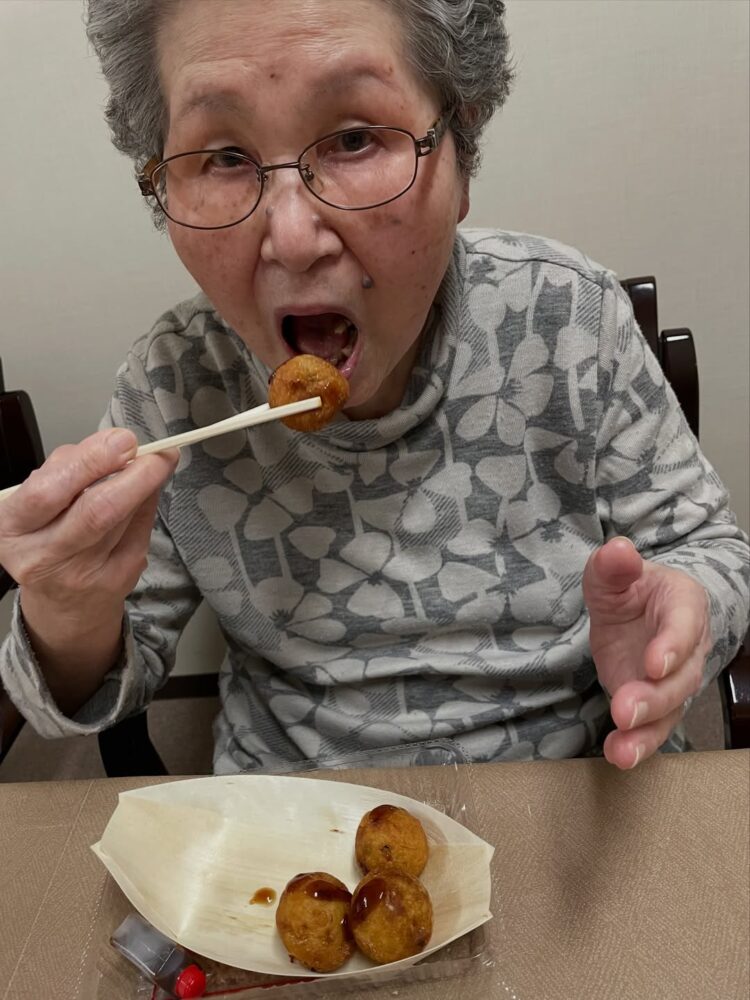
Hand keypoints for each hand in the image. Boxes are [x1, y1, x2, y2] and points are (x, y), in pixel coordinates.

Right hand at [0, 427, 176, 627]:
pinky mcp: (115, 581)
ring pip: (122, 520)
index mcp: (14, 527)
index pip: (49, 491)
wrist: (62, 603)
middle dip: (132, 475)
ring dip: (145, 486)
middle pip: (95, 510)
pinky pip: (140, 534)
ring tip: (155, 465)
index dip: (92, 461)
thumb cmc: (48, 538)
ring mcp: (81, 573)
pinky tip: (149, 493)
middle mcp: (43, 555)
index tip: (123, 440)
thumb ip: (69, 470)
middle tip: (155, 453)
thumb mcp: (38, 504)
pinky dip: (149, 506)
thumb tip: (115, 443)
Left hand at [583, 537, 710, 768]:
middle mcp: (687, 649)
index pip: (684, 626)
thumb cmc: (631, 589)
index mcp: (683, 606)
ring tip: (622, 749)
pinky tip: (618, 755)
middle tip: (626, 710)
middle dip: (655, 697)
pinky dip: (636, 745)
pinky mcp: (654, 704)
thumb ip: (613, 565)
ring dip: (646, 732)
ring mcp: (672, 681)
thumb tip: (617, 550)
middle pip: (680, 678)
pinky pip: (652, 728)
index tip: (654, 663)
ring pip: (669, 710)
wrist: (637, 611)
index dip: (672, 646)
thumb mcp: (614, 573)